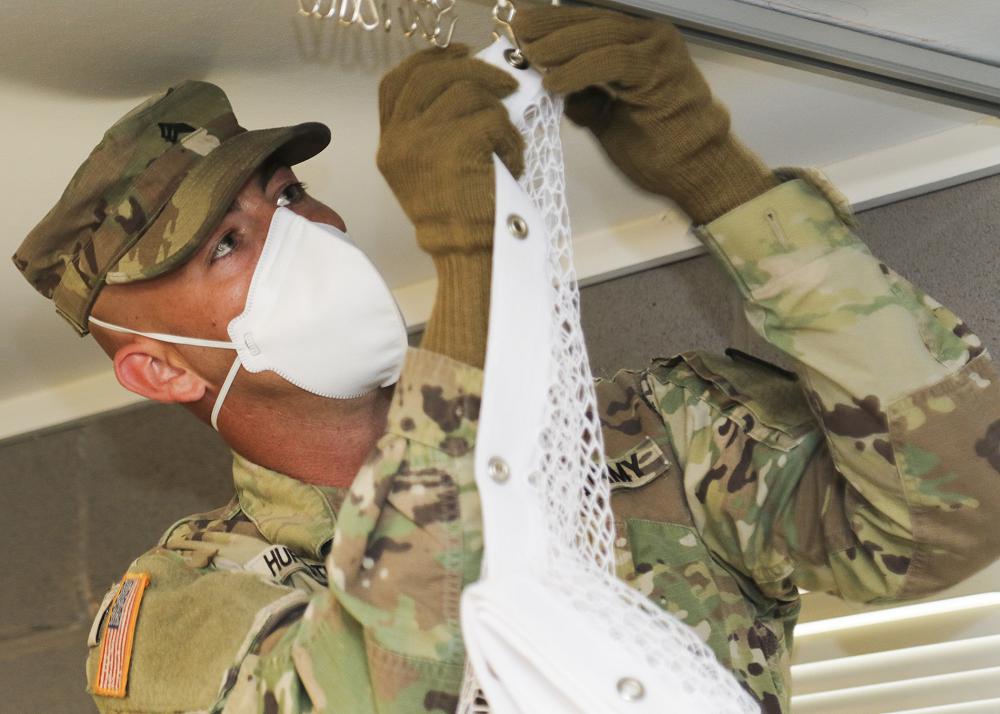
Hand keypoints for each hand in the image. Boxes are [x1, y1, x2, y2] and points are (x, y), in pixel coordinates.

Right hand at [377, 44, 523, 254]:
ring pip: (467, 92)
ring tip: (507, 146)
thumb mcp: (431, 172)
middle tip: (506, 84)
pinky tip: (510, 163)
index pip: (396, 83)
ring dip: (499, 115)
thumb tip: (470, 86)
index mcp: (391, 144)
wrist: (468, 254)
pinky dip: (510, 139)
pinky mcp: (455, 144)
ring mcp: (423, 140)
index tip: (458, 53)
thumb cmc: (461, 219)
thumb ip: (435, 130)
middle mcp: (399, 140)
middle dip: (474, 70)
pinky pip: (493, 119)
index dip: (427, 59)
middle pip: (431, 74)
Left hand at [512, 6, 776, 223]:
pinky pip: (611, 60)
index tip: (519, 28)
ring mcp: (657, 50)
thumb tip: (550, 85)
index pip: (589, 22)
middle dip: (550, 26)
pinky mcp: (660, 69)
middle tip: (518, 33)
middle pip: (592, 20)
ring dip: (560, 45)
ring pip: (600, 34)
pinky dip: (579, 70)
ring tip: (532, 57)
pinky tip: (554, 81)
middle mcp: (650, 37)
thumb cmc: (657, 148)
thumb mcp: (607, 116)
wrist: (696, 168)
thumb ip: (584, 96)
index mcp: (638, 43)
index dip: (553, 23)